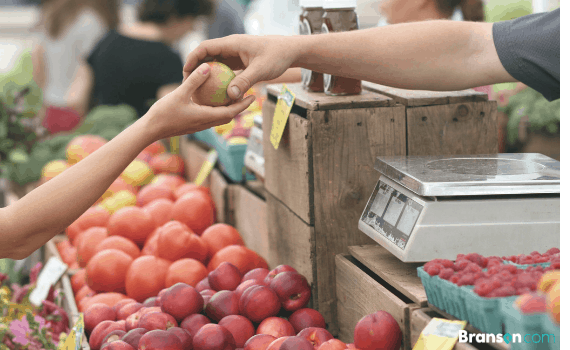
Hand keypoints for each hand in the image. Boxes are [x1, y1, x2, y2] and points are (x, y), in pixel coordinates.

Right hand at [144, 63, 255, 140]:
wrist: (150, 130)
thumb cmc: (163, 113)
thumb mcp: (179, 93)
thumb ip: (194, 80)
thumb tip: (207, 66)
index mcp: (205, 117)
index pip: (231, 112)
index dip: (243, 105)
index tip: (253, 96)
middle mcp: (205, 123)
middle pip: (228, 116)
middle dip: (239, 106)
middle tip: (248, 94)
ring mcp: (199, 125)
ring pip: (219, 117)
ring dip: (228, 108)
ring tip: (233, 96)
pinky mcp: (192, 124)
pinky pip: (209, 116)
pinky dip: (216, 108)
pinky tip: (212, 99)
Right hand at [183, 35, 299, 99]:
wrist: (290, 51)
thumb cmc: (277, 56)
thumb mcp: (261, 70)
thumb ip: (245, 81)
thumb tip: (230, 96)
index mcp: (232, 43)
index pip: (205, 47)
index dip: (193, 58)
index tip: (185, 72)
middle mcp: (231, 47)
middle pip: (207, 55)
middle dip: (196, 68)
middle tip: (188, 84)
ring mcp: (235, 54)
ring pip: (215, 63)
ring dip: (206, 75)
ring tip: (198, 90)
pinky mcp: (240, 62)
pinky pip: (224, 70)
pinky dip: (218, 79)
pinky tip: (215, 93)